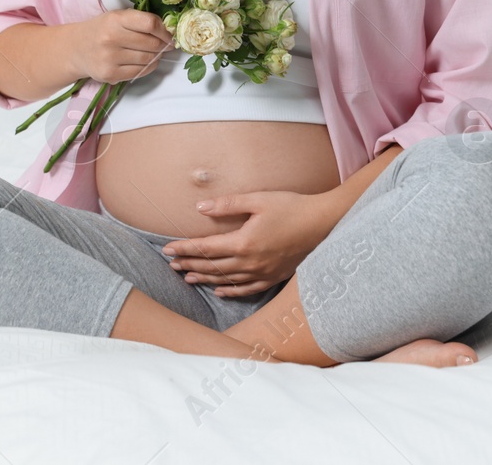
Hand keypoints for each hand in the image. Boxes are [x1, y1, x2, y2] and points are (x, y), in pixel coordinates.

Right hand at [70, 8, 173, 83]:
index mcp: (115, 19)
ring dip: (156, 56)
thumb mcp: (117, 17)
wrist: (76, 48)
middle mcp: (111, 38)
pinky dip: (148, 67)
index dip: (165, 31)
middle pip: (152, 43)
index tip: (169, 35)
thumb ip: (140, 21)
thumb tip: (169, 33)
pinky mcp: (110, 74)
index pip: (150, 24)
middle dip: (162, 45)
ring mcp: (109, 58)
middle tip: (164, 45)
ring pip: (148, 59)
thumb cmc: (102, 30)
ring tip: (153, 52)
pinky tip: (145, 62)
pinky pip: (140, 72)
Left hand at [161, 190, 336, 297]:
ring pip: (226, 280)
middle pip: (213, 266)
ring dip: (205, 279)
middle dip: (190, 264)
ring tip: (188, 277)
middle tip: (172, 265)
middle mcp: (250, 262)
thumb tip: (200, 208)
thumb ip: (228, 204)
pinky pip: (247, 289)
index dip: (185, 249)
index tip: (168, 249)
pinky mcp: (274, 277)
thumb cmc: (291, 206)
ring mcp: (262, 273)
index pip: (206, 248)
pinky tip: (220, 291)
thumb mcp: (258, 199)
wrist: (323, 223)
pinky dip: (231, 291)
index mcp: (244, 242)